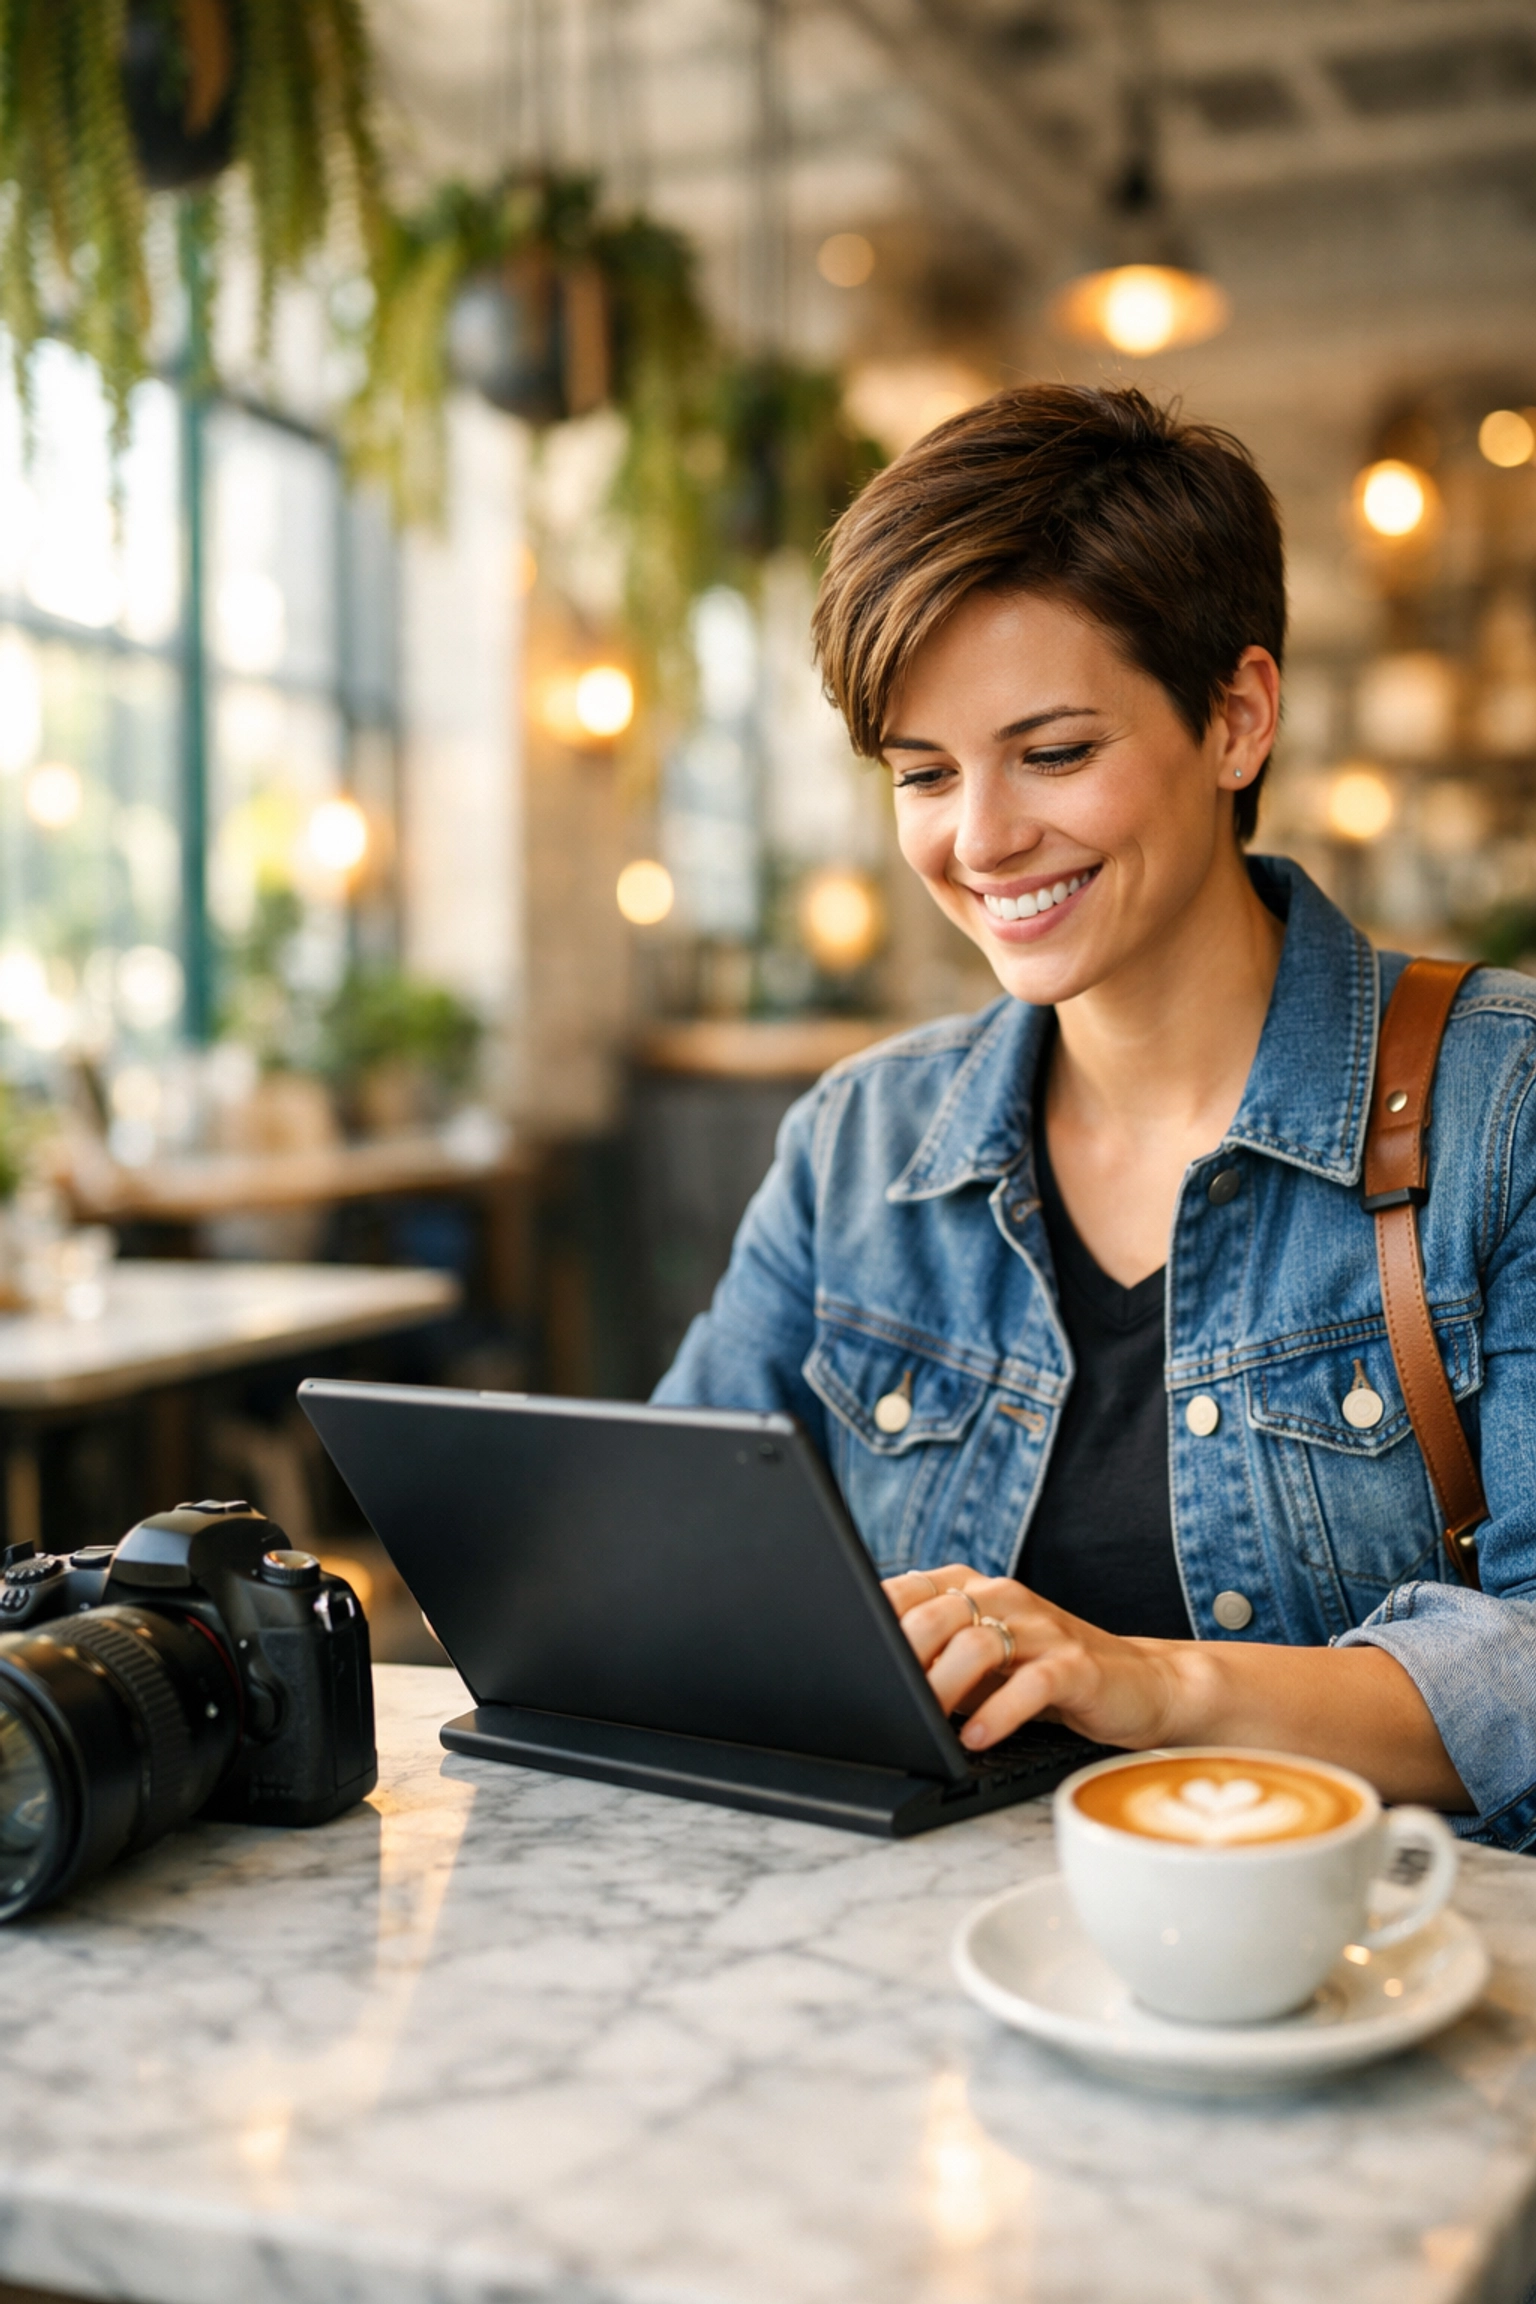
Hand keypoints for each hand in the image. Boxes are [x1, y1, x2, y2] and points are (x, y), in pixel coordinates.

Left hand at [882, 1565, 1181, 1752]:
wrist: (1136, 1684)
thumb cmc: (1040, 1674)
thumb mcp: (978, 1662)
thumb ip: (931, 1657)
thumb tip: (861, 1678)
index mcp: (974, 1588)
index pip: (909, 1588)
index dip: (874, 1620)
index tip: (848, 1655)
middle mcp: (1005, 1597)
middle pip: (936, 1613)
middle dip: (902, 1657)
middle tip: (883, 1698)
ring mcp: (1042, 1628)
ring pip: (977, 1644)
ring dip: (942, 1688)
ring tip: (923, 1724)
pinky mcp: (1077, 1665)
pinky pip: (1032, 1683)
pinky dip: (998, 1713)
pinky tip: (975, 1738)